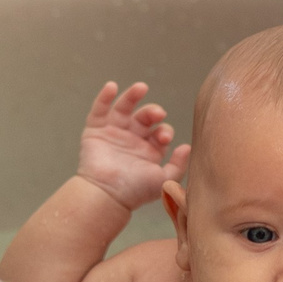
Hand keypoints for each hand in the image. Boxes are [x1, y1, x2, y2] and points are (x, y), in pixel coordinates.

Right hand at [76, 81, 189, 210]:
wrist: (107, 195)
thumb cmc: (135, 192)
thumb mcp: (163, 181)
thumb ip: (178, 166)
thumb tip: (187, 147)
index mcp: (149, 150)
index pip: (161, 132)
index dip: (164, 131)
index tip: (164, 137)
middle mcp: (132, 139)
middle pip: (145, 117)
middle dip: (153, 112)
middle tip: (158, 114)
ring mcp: (114, 133)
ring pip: (124, 108)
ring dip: (132, 96)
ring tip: (141, 88)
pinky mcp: (95, 131)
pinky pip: (99, 110)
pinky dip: (104, 97)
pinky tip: (112, 87)